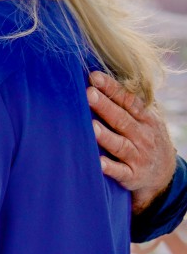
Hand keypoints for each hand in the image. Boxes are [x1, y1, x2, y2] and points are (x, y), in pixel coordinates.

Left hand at [87, 71, 176, 213]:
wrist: (164, 174)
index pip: (128, 101)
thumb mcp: (146, 120)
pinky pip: (121, 172)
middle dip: (105, 106)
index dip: (112, 88)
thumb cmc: (145, 139)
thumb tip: (103, 79)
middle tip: (88, 93)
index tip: (94, 77)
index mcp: (146, 119)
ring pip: (120, 145)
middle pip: (122, 119)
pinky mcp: (133, 175)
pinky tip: (98, 163)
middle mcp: (143, 136)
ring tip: (91, 126)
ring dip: (106, 136)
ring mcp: (138, 156)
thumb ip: (128, 103)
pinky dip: (110, 168)